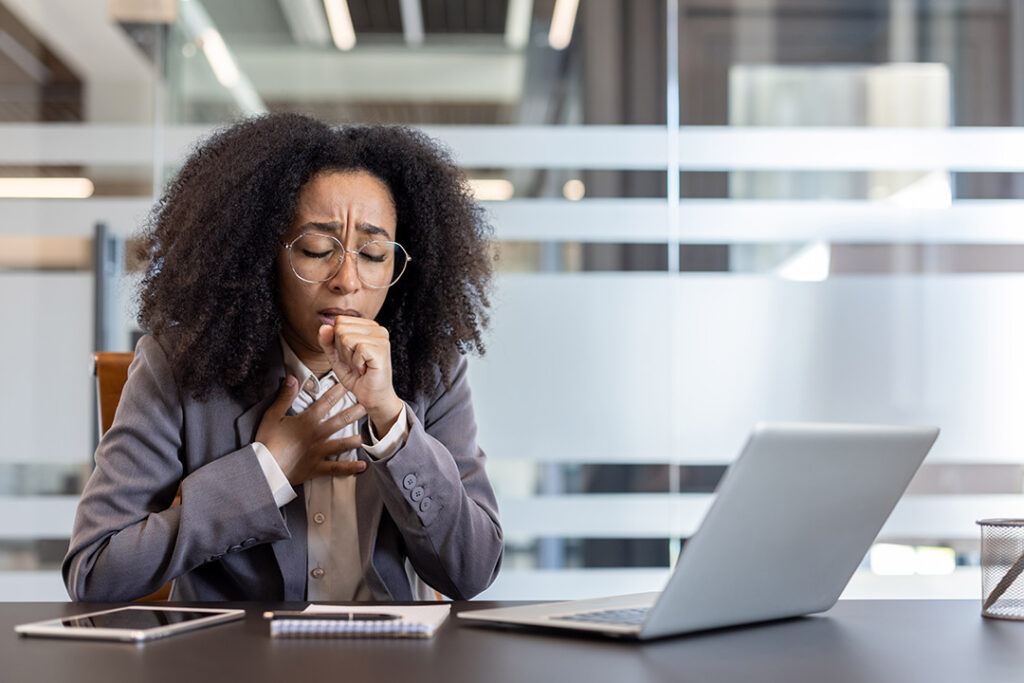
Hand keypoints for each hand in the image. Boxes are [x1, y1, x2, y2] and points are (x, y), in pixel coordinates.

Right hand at [254, 376, 367, 484]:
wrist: (265, 467)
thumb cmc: (267, 440)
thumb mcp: (273, 415)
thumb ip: (285, 396)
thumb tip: (292, 378)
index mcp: (307, 421)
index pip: (326, 402)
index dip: (338, 392)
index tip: (349, 385)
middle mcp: (317, 435)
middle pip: (340, 421)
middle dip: (355, 412)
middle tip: (369, 405)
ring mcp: (319, 452)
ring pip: (342, 444)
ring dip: (356, 439)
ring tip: (368, 436)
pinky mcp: (316, 467)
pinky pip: (336, 468)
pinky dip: (350, 468)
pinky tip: (362, 466)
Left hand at [318, 316, 403, 435]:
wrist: (372, 397)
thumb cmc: (357, 377)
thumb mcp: (336, 357)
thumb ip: (327, 341)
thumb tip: (324, 326)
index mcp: (368, 326)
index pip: (339, 321)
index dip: (337, 342)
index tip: (351, 355)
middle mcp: (377, 328)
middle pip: (341, 328)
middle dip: (342, 350)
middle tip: (355, 363)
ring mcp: (381, 338)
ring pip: (346, 338)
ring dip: (348, 358)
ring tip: (360, 366)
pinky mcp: (382, 349)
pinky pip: (357, 348)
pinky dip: (356, 363)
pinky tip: (365, 369)